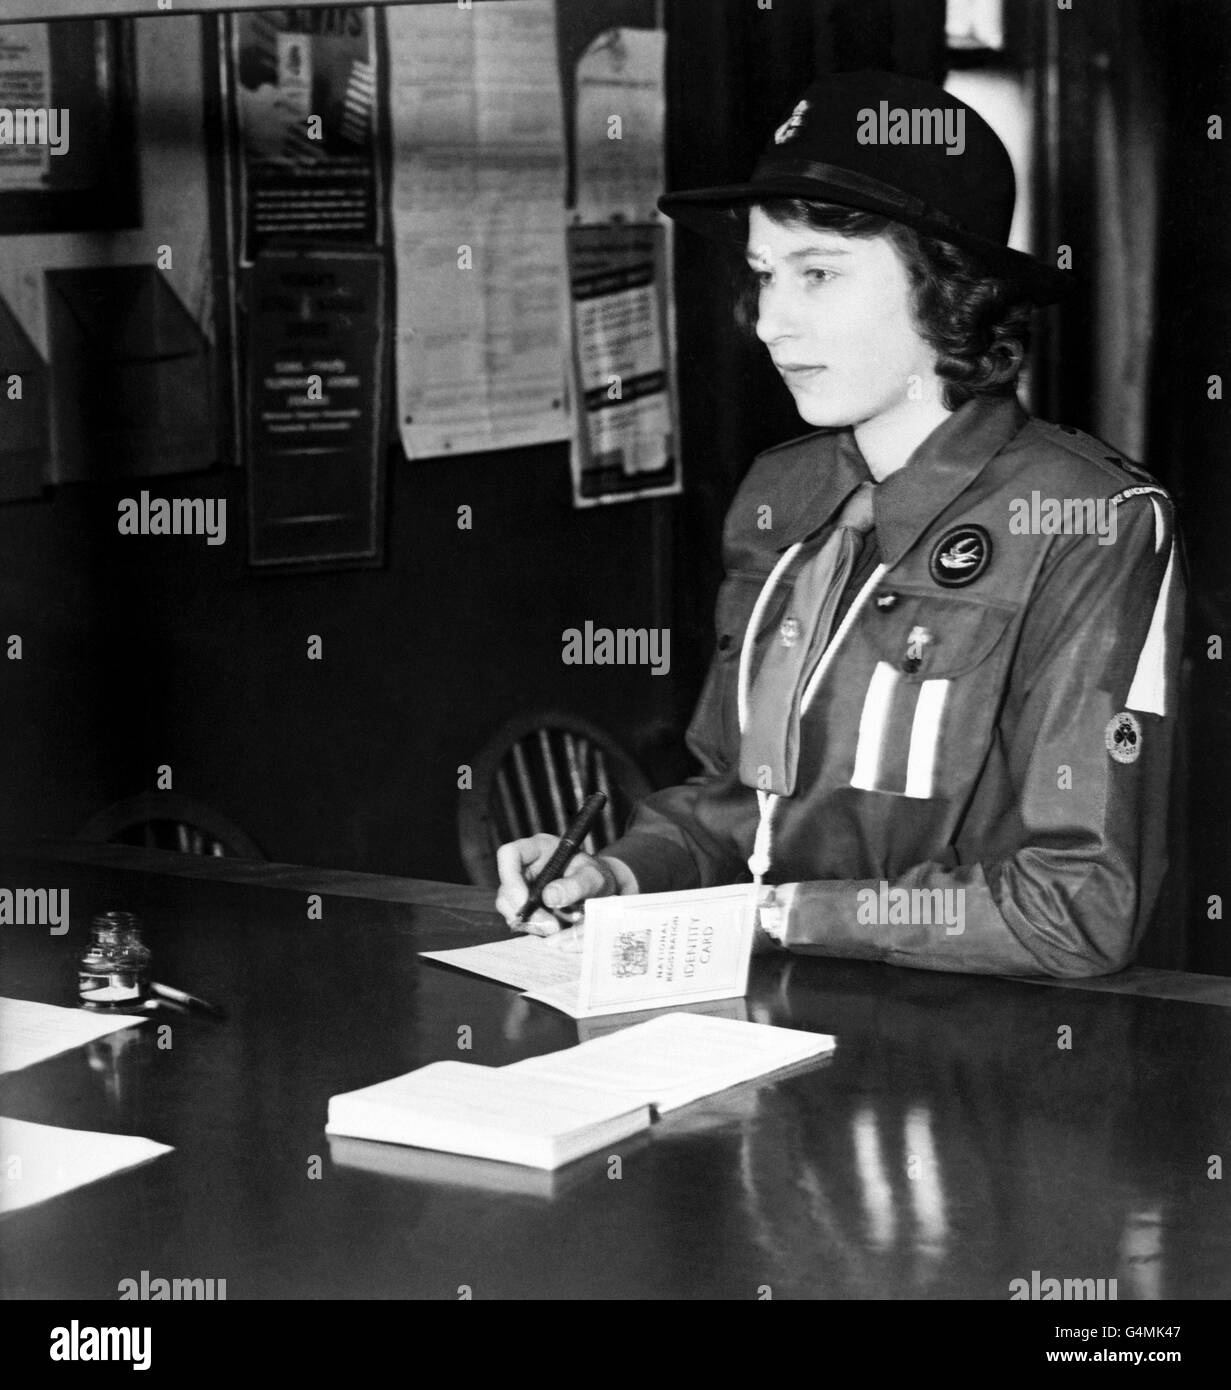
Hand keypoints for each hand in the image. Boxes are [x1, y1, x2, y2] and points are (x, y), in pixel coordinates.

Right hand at [494, 834, 619, 935]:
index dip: (510, 878)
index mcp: (539, 848)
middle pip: (505, 887)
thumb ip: (575, 885)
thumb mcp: (593, 878)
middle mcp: (526, 865)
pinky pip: (520, 918)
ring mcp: (523, 885)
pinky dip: (534, 927)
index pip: (509, 854)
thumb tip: (549, 897)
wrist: (599, 890)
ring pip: (508, 907)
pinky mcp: (525, 903)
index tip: (526, 902)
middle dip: (524, 911)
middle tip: (551, 926)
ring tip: (557, 927)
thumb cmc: (596, 876)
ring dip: (530, 922)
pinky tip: (554, 927)